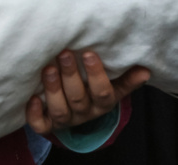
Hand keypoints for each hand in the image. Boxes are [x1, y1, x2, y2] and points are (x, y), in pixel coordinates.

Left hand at [26, 50, 148, 135]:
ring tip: (48, 68)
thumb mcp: (113, 85)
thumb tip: (145, 70)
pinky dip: (35, 114)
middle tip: (64, 54)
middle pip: (78, 99)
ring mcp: (66, 119)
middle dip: (70, 76)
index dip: (96, 75)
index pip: (102, 92)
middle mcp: (84, 113)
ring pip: (60, 110)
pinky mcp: (48, 124)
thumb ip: (126, 78)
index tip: (88, 53)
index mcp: (102, 103)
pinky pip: (41, 125)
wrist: (77, 109)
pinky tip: (32, 98)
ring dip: (53, 89)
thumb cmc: (95, 88)